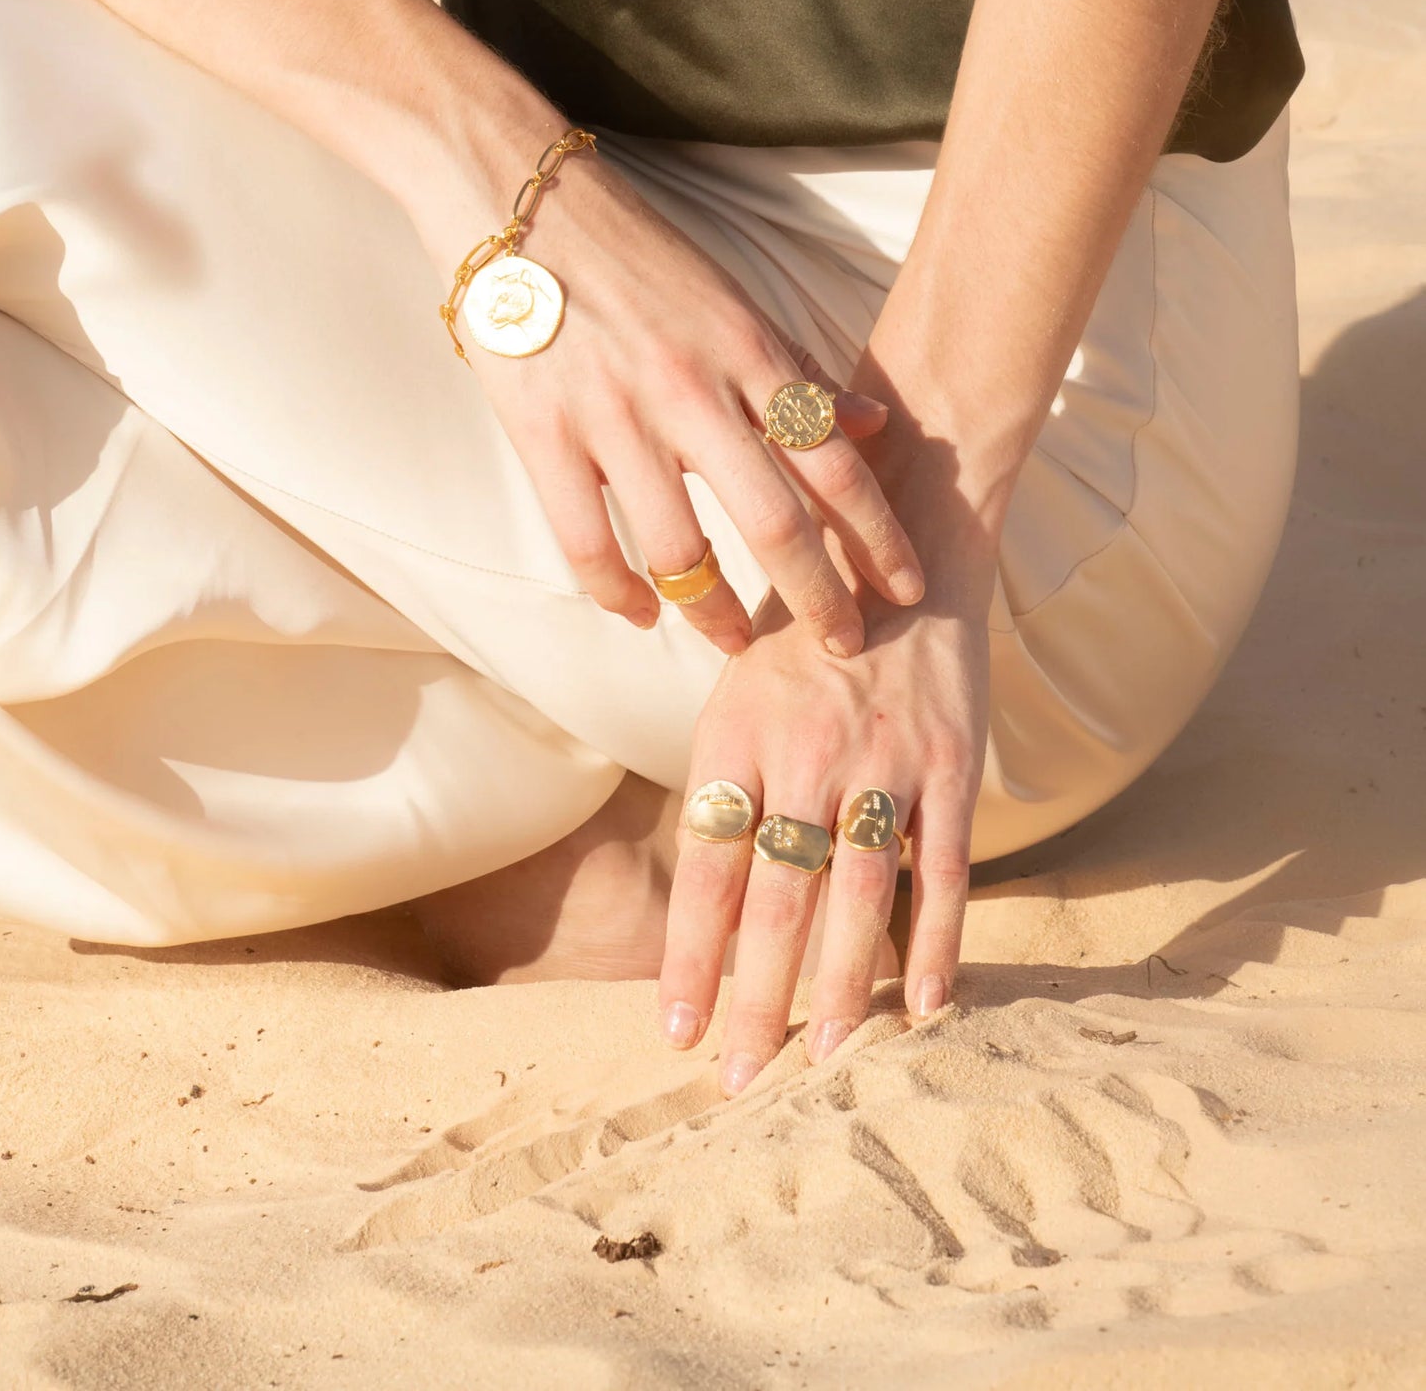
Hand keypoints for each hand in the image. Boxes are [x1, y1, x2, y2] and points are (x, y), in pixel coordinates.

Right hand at [429, 136, 925, 657]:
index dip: (878, 535)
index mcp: (746, 351)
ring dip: (715, 612)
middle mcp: (691, 389)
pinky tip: (639, 614)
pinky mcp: (543, 434)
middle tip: (844, 646)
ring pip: (681, 548)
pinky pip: (586, 542)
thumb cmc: (630, 248)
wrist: (515, 198)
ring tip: (731, 642)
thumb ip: (795, 367)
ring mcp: (614, 415)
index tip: (907, 585)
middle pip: (776, 522)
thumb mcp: (729, 296)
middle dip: (820, 598)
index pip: (834, 462)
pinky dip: (618, 593)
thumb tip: (869, 423)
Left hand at [656, 532, 992, 1089]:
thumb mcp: (737, 691)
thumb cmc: (801, 637)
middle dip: (757, 1000)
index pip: (704, 867)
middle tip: (740, 1080)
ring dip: (841, 988)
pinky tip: (927, 1004)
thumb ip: (724, 785)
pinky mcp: (949, 762)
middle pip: (776, 899)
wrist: (898, 546)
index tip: (675, 1032)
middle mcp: (805, 752)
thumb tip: (708, 901)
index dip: (690, 956)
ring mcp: (883, 759)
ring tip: (823, 1060)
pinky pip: (946, 869)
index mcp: (736, 735)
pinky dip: (938, 942)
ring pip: (857, 897)